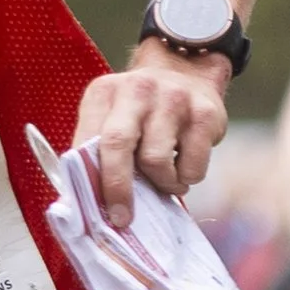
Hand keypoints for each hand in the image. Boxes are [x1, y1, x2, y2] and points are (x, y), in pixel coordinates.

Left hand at [74, 42, 228, 228]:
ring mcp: (172, 98)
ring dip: (161, 184)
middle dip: (117, 189)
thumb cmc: (142, 110)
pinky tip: (183, 168)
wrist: (187, 71)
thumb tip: (85, 205)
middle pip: (117, 144)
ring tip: (165, 181)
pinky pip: (192, 166)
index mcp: (104, 93)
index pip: (86, 140)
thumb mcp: (112, 115)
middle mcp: (136, 90)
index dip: (88, 180)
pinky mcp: (204, 113)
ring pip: (156, 161)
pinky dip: (186, 179)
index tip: (93, 212)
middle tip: (122, 218)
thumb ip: (96, 151)